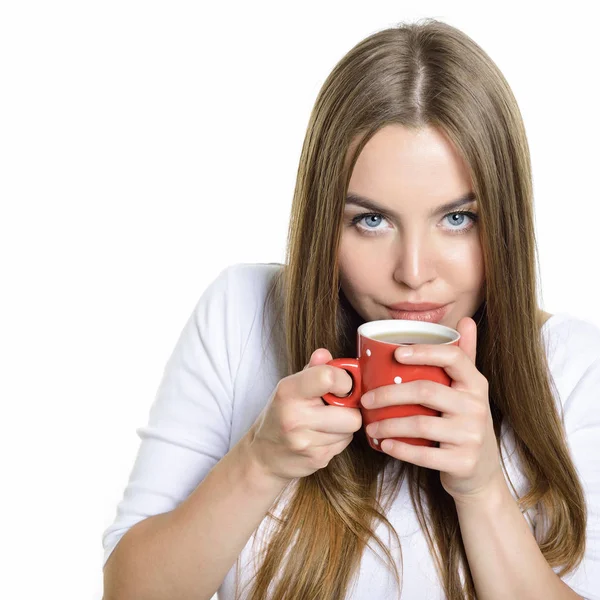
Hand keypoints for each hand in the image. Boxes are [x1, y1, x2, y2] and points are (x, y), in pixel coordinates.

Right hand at [247, 349, 361, 481]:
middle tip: (335, 406)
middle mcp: (295, 417)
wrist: (262, 456)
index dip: (344, 380)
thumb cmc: (280, 415)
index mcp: (288, 392)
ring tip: (326, 422)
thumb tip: (325, 354)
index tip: (340, 384)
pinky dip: (339, 438)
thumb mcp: (290, 387)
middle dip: (349, 409)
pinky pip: (345, 443)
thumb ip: (311, 369)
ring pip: (351, 429)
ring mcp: (306, 442)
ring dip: (344, 425)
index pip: (328, 377)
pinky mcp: (316, 459)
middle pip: (351, 414)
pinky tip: (322, 435)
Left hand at [360, 317, 503, 501]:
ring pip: (420, 424)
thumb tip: (465, 320)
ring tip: (370, 425)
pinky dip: (400, 449)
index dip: (424, 352)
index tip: (396, 354)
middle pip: (426, 391)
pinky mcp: (463, 462)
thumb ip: (464, 356)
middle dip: (390, 394)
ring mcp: (472, 436)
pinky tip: (384, 445)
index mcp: (476, 384)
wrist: (481, 473)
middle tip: (367, 399)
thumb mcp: (470, 390)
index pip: (453, 358)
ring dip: (388, 424)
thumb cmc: (466, 422)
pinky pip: (424, 454)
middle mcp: (477, 407)